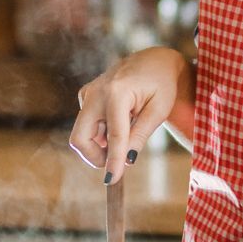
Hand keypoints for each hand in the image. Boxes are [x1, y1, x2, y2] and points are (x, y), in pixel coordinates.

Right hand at [69, 46, 190, 183]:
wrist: (154, 60)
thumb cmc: (161, 84)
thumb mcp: (159, 110)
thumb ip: (140, 135)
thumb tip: (125, 160)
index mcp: (118, 92)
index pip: (114, 136)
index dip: (113, 161)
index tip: (112, 181)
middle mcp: (97, 92)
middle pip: (80, 138)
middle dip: (94, 156)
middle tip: (115, 163)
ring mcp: (88, 93)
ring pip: (83, 134)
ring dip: (101, 143)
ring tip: (128, 128)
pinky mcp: (85, 96)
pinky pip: (87, 125)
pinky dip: (100, 133)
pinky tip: (120, 121)